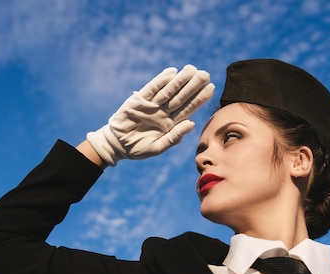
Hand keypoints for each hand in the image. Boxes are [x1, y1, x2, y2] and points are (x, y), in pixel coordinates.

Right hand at [86, 65, 214, 165]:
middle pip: (181, 96)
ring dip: (180, 80)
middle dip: (193, 85)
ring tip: (191, 69)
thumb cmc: (139, 149)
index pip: (189, 108)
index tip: (211, 88)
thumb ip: (174, 137)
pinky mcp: (139, 101)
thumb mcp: (158, 147)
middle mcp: (164, 112)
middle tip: (205, 74)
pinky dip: (160, 81)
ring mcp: (152, 105)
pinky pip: (151, 89)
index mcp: (171, 123)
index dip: (200, 99)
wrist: (117, 146)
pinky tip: (171, 73)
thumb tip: (191, 123)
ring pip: (169, 90)